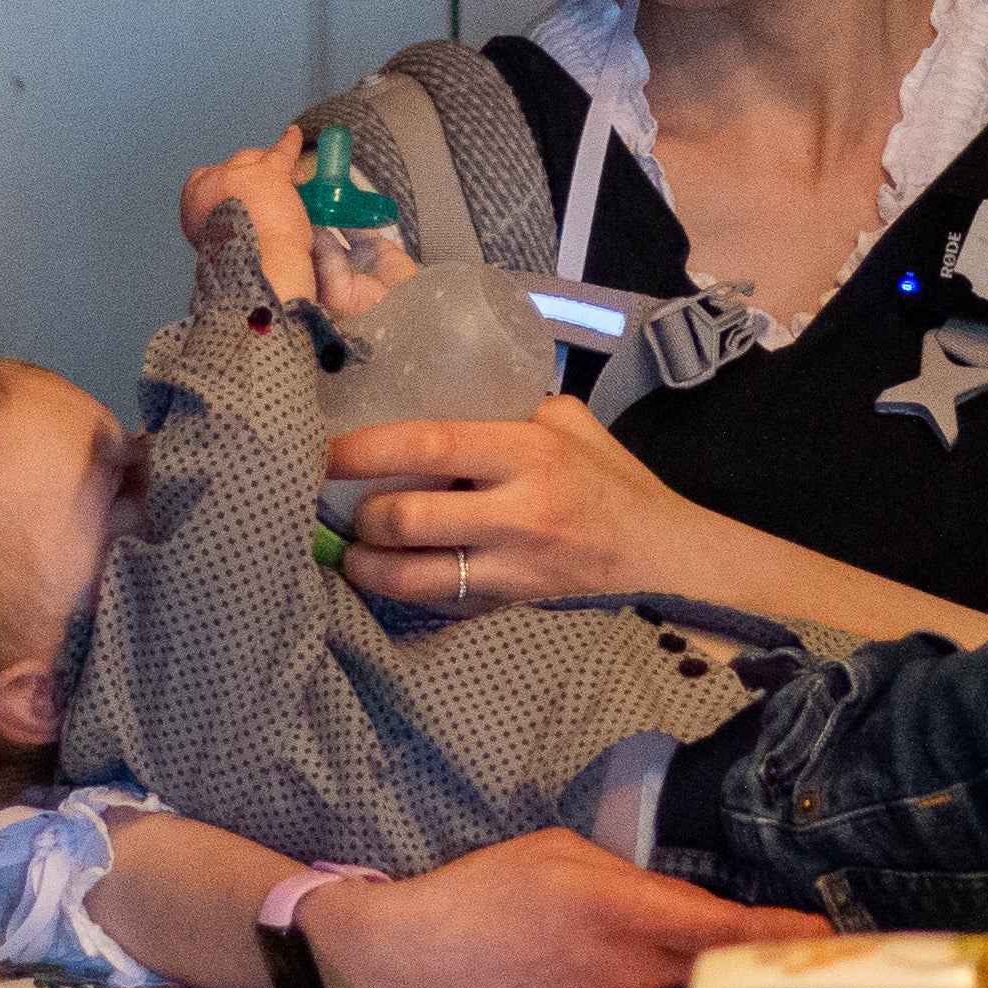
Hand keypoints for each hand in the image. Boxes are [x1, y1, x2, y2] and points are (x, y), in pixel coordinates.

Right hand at [185, 140, 324, 309]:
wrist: (256, 266)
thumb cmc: (241, 266)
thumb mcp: (216, 248)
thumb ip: (223, 230)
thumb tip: (243, 230)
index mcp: (194, 203)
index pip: (206, 180)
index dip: (228, 187)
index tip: (239, 197)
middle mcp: (212, 183)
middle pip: (234, 167)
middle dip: (251, 177)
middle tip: (270, 195)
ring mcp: (241, 173)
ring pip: (257, 159)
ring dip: (271, 167)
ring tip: (292, 178)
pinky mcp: (270, 172)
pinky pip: (281, 150)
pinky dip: (289, 142)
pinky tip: (294, 134)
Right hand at [302, 829, 827, 987]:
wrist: (409, 963)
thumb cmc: (482, 894)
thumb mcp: (562, 854)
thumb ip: (635, 880)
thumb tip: (682, 904)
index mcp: (625, 914)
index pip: (730, 933)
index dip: (786, 942)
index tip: (832, 941)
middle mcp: (629, 977)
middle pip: (722, 977)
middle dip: (759, 968)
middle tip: (807, 964)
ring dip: (694, 984)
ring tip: (665, 962)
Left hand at [326, 395, 703, 610]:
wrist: (662, 553)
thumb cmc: (610, 479)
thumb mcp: (567, 423)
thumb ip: (507, 408)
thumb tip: (436, 387)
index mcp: (529, 448)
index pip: (431, 441)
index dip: (367, 448)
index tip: (326, 448)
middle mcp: (519, 508)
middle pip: (410, 516)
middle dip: (360, 513)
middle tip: (333, 501)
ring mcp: (514, 561)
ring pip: (415, 571)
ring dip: (367, 562)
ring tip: (346, 548)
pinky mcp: (512, 599)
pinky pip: (439, 599)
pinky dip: (398, 588)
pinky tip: (378, 576)